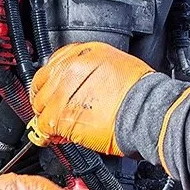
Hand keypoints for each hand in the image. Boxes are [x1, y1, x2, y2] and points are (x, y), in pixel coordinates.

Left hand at [29, 41, 152, 154]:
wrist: (148, 110)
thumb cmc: (141, 92)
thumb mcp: (116, 64)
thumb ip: (92, 71)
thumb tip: (79, 85)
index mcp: (84, 53)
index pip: (54, 63)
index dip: (51, 80)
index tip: (51, 89)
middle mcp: (71, 68)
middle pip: (42, 82)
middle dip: (45, 97)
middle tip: (51, 109)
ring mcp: (64, 91)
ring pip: (42, 104)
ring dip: (46, 116)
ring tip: (56, 126)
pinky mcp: (62, 115)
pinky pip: (44, 124)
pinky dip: (47, 133)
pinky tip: (54, 136)